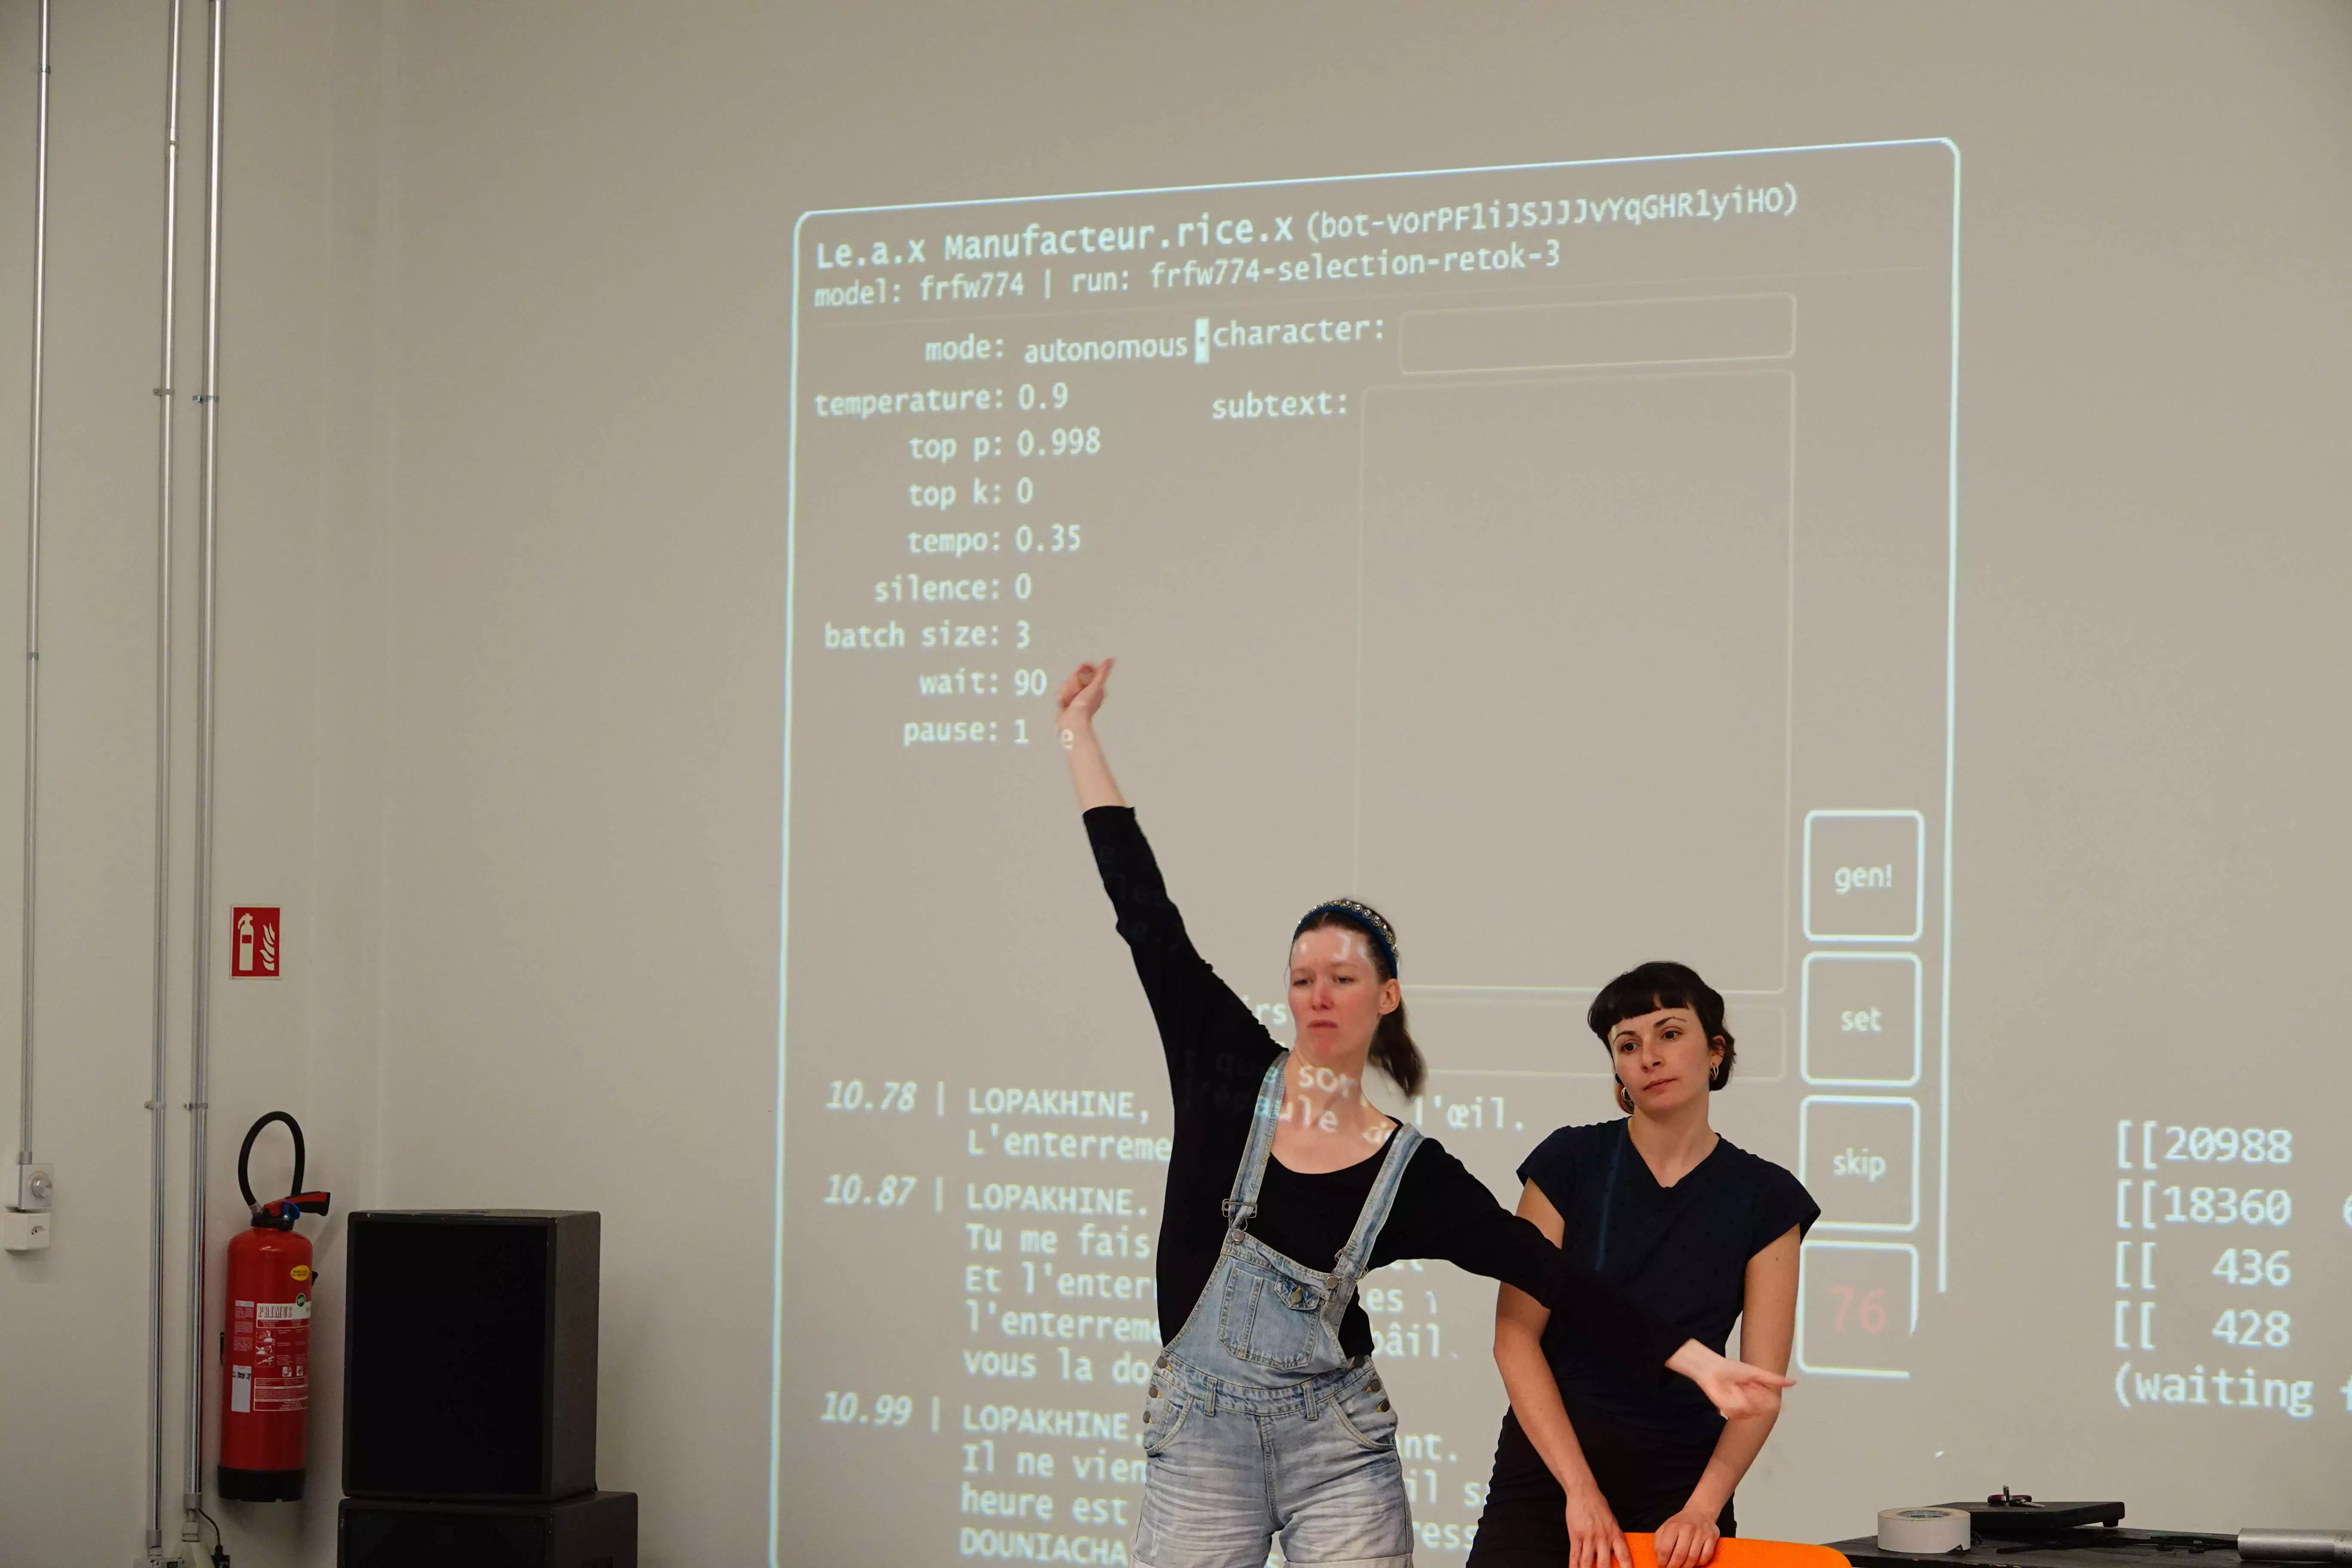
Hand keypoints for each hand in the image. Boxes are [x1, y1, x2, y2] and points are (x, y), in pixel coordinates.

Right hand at [1055, 658, 1113, 731]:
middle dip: (1073, 683)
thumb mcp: (1095, 686)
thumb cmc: (1084, 707)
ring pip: (1066, 684)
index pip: (1087, 670)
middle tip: (1076, 692)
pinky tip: (1065, 704)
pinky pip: (1061, 693)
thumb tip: (1110, 660)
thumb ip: (1102, 673)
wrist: (1071, 721)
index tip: (1080, 671)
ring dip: (1066, 691)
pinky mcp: (1067, 701)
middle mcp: (1086, 691)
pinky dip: (1062, 698)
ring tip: (1070, 700)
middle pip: (1075, 677)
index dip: (1082, 670)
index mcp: (1096, 687)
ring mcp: (1076, 696)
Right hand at [1561, 1484, 1629, 1567]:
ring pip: (1588, 1563)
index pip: (1624, 1556)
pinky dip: (1573, 1566)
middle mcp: (1603, 1538)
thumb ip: (1614, 1538)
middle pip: (1605, 1564)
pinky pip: (1575, 1555)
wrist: (1583, 1492)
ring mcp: (1588, 1538)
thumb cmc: (1599, 1506)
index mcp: (1615, 1534)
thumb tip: (1616, 1554)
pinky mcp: (1575, 1536)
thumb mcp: (1612, 1522)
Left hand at [1651, 1503, 1721, 1567]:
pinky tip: (1694, 1563)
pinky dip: (1699, 1563)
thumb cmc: (1680, 1523)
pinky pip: (1706, 1556)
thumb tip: (1659, 1557)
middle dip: (1674, 1567)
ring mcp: (1701, 1533)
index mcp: (1673, 1526)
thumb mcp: (1665, 1526)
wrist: (1699, 1511)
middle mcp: (1687, 1529)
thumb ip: (1659, 1541)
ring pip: (1693, 1558)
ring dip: (1686, 1567)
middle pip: (1679, 1555)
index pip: (1665, 1549)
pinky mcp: (1712, 1537)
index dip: (1662, 1562)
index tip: (1661, 1567)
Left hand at [1666, 1340, 1792, 1421]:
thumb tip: (1793, 1382)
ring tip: (1738, 1389)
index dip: (1772, 1403)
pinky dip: (1735, 1405)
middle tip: (1751, 1389)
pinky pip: (1737, 1414)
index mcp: (1756, 1391)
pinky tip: (1731, 1394)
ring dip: (1745, 1401)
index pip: (1770, 1402)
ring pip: (1750, 1413)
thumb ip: (1775, 1379)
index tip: (1777, 1403)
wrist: (1711, 1369)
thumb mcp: (1756, 1372)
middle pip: (1761, 1409)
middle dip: (1758, 1400)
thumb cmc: (1730, 1368)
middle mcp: (1749, 1400)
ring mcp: (1739, 1406)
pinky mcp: (1728, 1410)